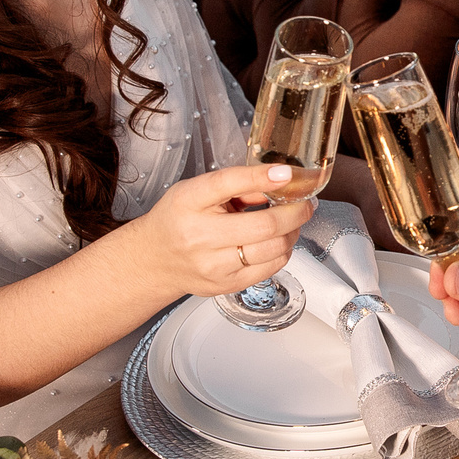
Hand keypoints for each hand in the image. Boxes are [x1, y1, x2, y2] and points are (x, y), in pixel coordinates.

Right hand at [121, 162, 315, 299]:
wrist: (154, 259)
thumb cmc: (178, 220)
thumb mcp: (197, 191)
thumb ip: (236, 185)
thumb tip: (278, 182)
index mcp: (189, 201)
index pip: (228, 183)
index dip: (262, 176)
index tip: (287, 173)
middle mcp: (199, 235)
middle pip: (263, 225)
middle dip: (295, 212)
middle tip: (304, 203)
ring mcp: (213, 265)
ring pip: (273, 249)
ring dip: (292, 233)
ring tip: (292, 223)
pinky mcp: (225, 285)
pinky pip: (270, 268)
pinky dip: (282, 252)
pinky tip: (278, 242)